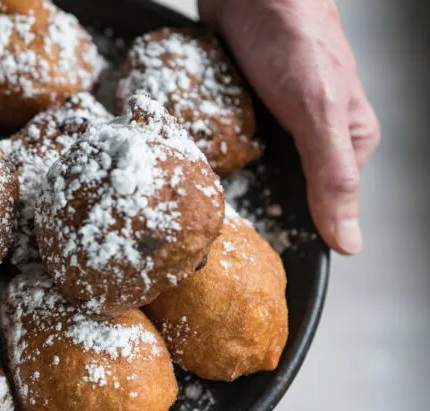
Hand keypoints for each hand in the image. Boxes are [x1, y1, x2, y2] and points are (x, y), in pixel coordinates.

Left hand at [200, 0, 379, 254]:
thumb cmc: (293, 37)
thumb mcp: (320, 113)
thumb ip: (333, 178)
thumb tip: (349, 242)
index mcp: (344, 143)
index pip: (320, 206)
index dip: (288, 226)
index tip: (256, 243)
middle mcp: (310, 134)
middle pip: (279, 186)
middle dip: (249, 197)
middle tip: (216, 214)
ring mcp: (272, 119)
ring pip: (247, 165)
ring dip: (224, 174)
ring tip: (198, 189)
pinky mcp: (240, 105)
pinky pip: (222, 140)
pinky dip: (206, 146)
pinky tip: (191, 157)